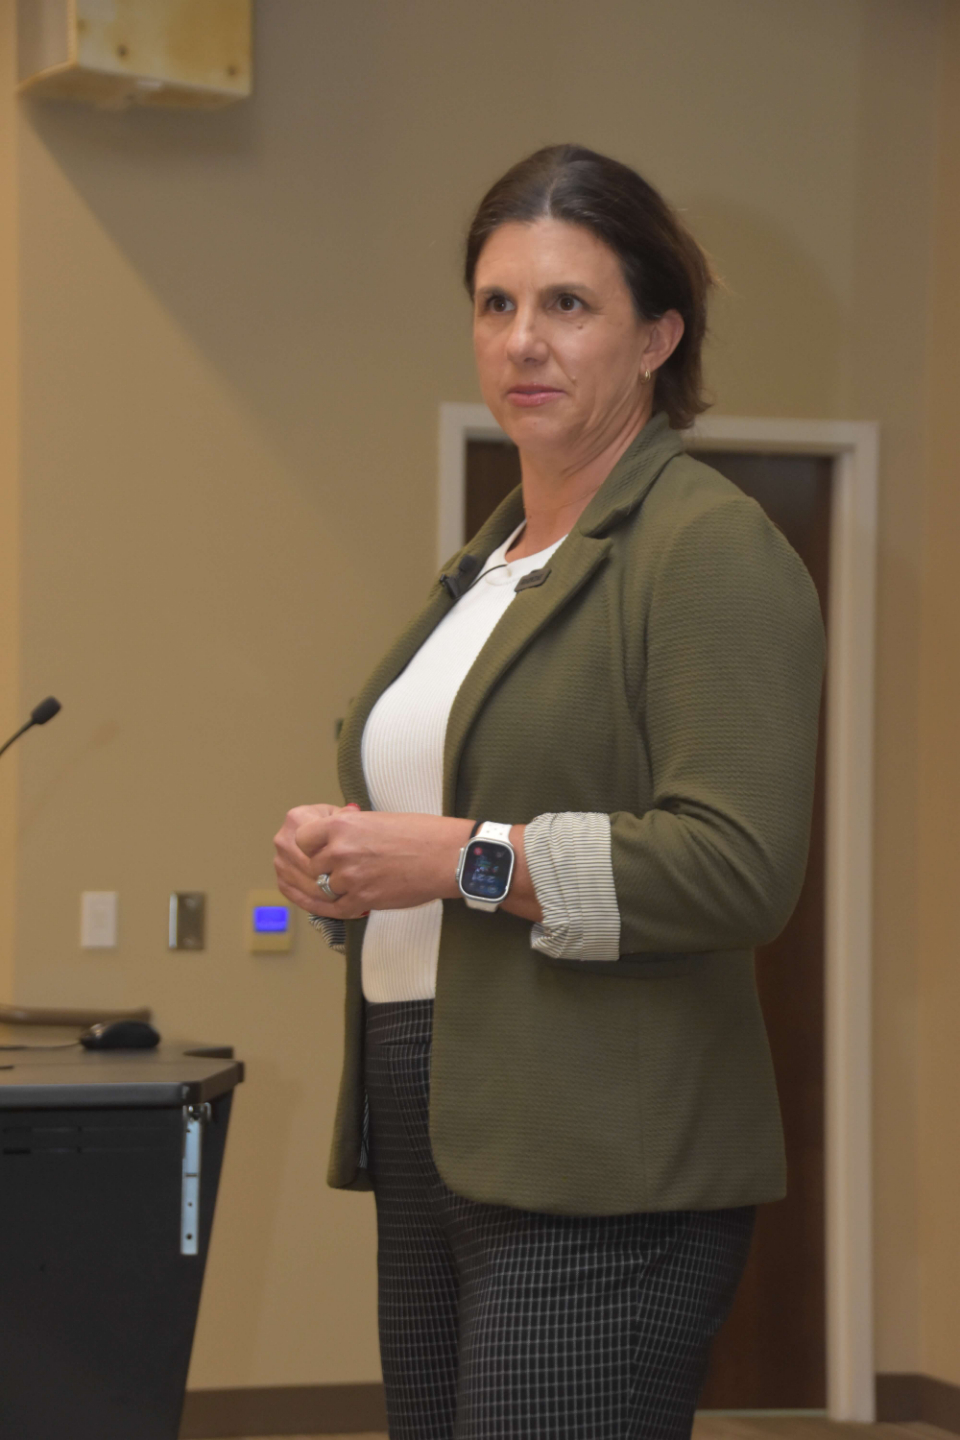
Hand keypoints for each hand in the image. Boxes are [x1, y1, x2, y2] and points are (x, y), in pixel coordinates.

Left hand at [273, 804, 473, 920]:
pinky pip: (335, 909)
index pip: (302, 838)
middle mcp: (340, 852)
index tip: (318, 846)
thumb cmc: (419, 833)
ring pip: (323, 888)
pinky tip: (340, 902)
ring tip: (350, 880)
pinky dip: (336, 906)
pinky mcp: (363, 900)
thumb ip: (347, 829)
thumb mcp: (375, 820)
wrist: (446, 856)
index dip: (309, 844)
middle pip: (311, 866)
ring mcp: (350, 879)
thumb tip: (328, 837)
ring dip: (334, 886)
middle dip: (321, 868)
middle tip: (337, 866)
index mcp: (342, 826)